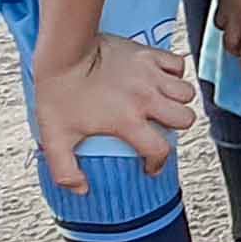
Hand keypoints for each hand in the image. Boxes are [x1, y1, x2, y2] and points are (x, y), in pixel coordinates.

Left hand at [29, 32, 197, 194]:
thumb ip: (64, 170)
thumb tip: (81, 189)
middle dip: (176, 127)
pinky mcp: (149, 55)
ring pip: (186, 92)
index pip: (160, 149)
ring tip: (163, 103)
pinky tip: (161, 78)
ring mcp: (150, 75)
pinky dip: (175, 73)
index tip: (150, 165)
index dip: (158, 163)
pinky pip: (177, 64)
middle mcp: (146, 99)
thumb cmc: (58, 92)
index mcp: (127, 121)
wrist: (63, 52)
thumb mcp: (55, 137)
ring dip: (178, 100)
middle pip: (185, 118)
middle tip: (160, 127)